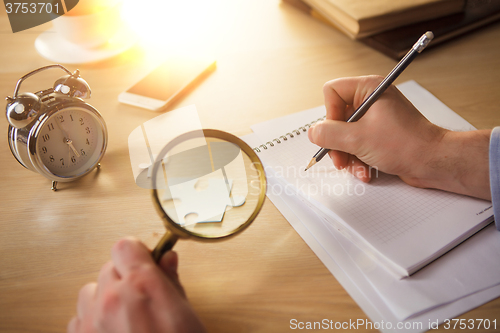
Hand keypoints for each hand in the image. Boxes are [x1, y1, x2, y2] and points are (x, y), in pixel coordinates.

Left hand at [68, 237, 205, 332]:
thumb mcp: (186, 314)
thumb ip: (171, 281)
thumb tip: (167, 259)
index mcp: (142, 285)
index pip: (125, 246)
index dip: (137, 252)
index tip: (145, 260)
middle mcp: (111, 298)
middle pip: (108, 267)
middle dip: (124, 276)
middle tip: (142, 293)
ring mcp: (91, 322)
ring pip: (90, 291)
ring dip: (105, 296)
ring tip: (125, 315)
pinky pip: (78, 317)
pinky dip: (92, 319)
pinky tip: (111, 332)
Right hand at [308, 76, 490, 199]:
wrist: (433, 162)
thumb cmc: (407, 144)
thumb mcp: (359, 139)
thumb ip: (329, 134)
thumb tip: (313, 132)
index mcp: (369, 89)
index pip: (332, 92)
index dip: (330, 114)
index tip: (337, 132)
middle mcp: (371, 100)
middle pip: (337, 117)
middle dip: (337, 142)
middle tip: (340, 158)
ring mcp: (375, 118)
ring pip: (345, 134)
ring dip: (347, 155)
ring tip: (356, 168)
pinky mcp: (379, 134)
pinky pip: (357, 144)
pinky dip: (358, 159)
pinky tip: (366, 171)